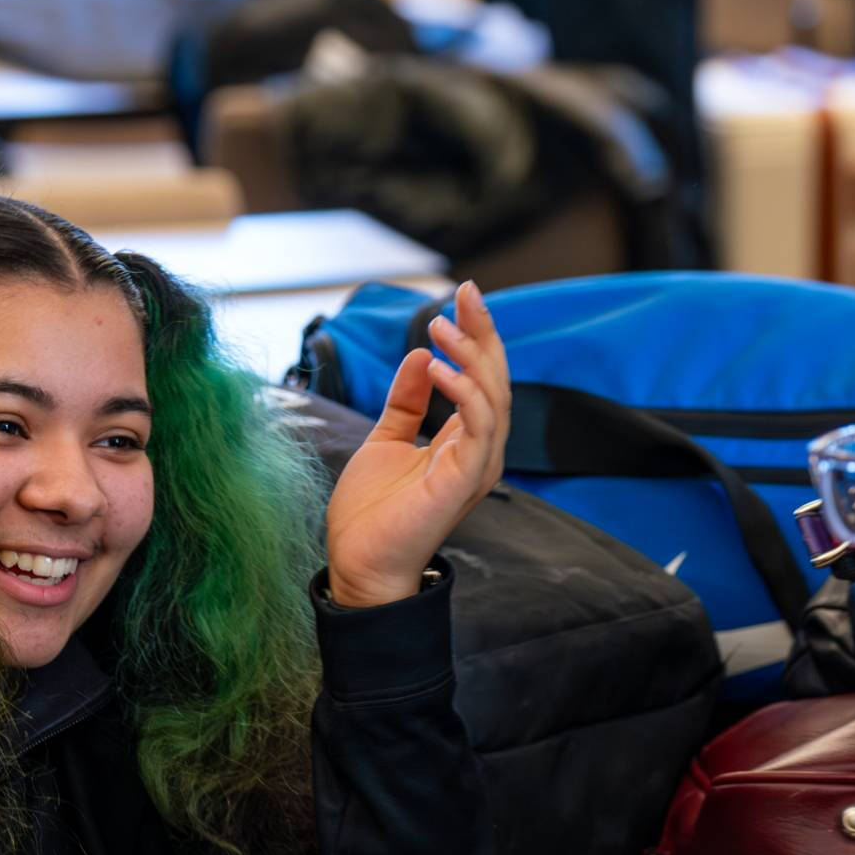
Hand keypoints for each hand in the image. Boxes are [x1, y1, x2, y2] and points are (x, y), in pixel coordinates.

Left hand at [324, 281, 507, 607]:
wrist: (358, 561)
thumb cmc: (372, 512)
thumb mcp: (386, 439)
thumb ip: (406, 401)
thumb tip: (420, 357)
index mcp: (463, 441)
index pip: (482, 377)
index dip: (477, 335)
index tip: (463, 294)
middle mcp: (478, 451)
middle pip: (496, 379)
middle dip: (483, 332)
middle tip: (466, 292)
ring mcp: (476, 466)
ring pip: (494, 397)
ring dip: (471, 355)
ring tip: (440, 327)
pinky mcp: (465, 481)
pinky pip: (477, 427)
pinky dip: (464, 392)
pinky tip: (439, 368)